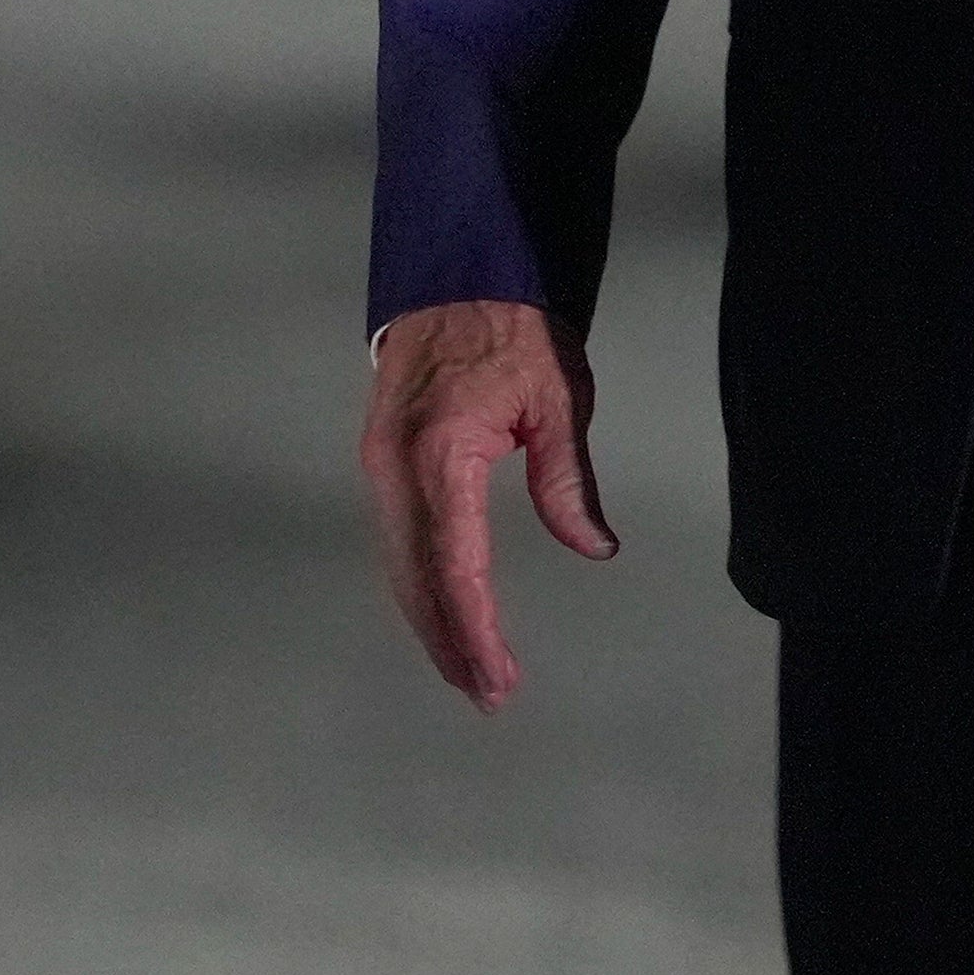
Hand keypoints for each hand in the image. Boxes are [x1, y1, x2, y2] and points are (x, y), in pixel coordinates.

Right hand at [360, 297, 617, 709]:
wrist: (458, 277)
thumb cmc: (516, 332)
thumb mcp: (558, 398)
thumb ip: (567, 480)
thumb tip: (595, 548)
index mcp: (439, 456)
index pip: (456, 565)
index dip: (476, 629)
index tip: (499, 676)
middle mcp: (395, 473)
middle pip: (418, 580)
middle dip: (451, 643)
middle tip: (488, 696)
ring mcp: (379, 472)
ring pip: (401, 569)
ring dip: (432, 624)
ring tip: (470, 674)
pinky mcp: (380, 468)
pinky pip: (398, 545)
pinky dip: (419, 589)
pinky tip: (443, 618)